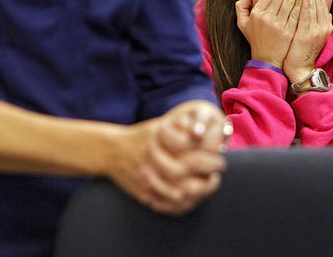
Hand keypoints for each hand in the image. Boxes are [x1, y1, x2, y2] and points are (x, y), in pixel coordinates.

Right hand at [107, 101, 226, 215]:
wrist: (112, 152)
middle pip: (193, 184)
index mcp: (164, 151)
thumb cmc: (139, 137)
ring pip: (184, 198)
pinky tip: (194, 197)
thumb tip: (201, 131)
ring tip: (209, 183)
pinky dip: (186, 205)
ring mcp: (153, 186)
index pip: (197, 160)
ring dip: (201, 193)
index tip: (220, 158)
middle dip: (210, 180)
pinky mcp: (148, 197)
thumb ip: (180, 126)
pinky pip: (171, 207)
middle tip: (217, 173)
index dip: (212, 161)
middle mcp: (158, 171)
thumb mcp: (159, 126)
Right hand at [236, 0, 304, 67]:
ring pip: (289, 2)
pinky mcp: (288, 32)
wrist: (267, 59)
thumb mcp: (242, 23)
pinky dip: (301, 3)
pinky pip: (296, 14)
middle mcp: (266, 18)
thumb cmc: (255, 39)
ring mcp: (278, 25)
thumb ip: (241, 6)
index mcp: (256, 13)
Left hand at [283, 0, 332, 83]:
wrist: (299, 68)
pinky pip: (307, 15)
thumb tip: (322, 10)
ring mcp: (317, 30)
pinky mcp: (308, 34)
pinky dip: (305, 3)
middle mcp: (323, 25)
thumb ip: (316, 21)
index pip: (319, 0)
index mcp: (324, 24)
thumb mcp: (312, 33)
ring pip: (313, 5)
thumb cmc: (301, 50)